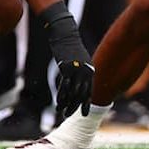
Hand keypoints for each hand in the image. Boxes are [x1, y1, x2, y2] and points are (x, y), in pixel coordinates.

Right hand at [40, 1, 93, 117]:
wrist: (64, 33)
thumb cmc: (70, 45)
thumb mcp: (78, 58)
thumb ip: (80, 69)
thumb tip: (77, 80)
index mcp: (90, 70)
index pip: (89, 91)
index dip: (86, 103)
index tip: (84, 114)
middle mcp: (86, 71)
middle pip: (81, 94)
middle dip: (75, 107)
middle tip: (68, 116)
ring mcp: (77, 70)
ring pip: (73, 92)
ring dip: (67, 104)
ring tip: (62, 112)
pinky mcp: (67, 68)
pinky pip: (64, 86)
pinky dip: (61, 96)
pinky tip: (58, 103)